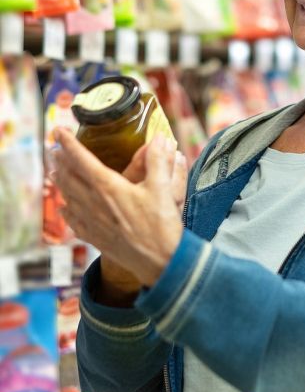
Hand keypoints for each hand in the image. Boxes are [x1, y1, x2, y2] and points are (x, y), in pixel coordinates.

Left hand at [52, 130, 185, 286]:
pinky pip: (74, 220)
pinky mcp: (96, 237)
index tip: (58, 131)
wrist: (159, 260)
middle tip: (55, 149)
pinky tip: (65, 207)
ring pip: (68, 197)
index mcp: (108, 187)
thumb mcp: (163, 188)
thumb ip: (158, 161)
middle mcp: (95, 203)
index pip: (82, 160)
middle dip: (61, 161)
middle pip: (69, 178)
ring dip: (60, 182)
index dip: (68, 144)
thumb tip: (159, 139)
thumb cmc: (161, 224)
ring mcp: (93, 222)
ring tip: (55, 172)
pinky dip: (66, 209)